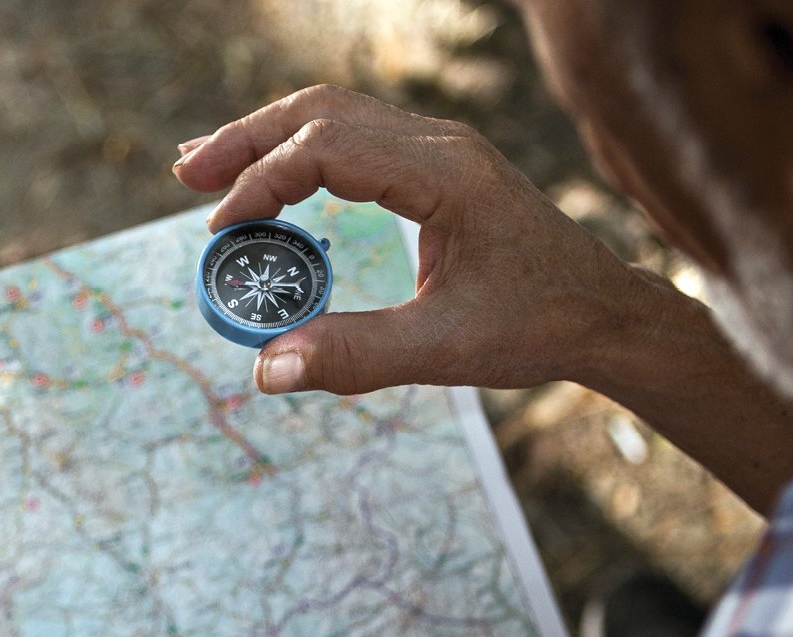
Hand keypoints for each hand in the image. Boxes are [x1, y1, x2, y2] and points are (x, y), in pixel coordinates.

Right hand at [173, 85, 642, 395]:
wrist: (605, 314)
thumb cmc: (539, 326)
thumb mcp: (444, 350)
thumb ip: (354, 356)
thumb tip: (265, 371)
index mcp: (443, 174)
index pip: (328, 147)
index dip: (264, 181)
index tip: (222, 230)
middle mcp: (439, 146)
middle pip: (321, 111)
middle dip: (248, 139)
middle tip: (187, 177)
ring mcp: (439, 151)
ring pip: (335, 116)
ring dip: (269, 138)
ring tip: (208, 171)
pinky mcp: (437, 169)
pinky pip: (354, 139)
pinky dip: (301, 152)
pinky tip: (273, 183)